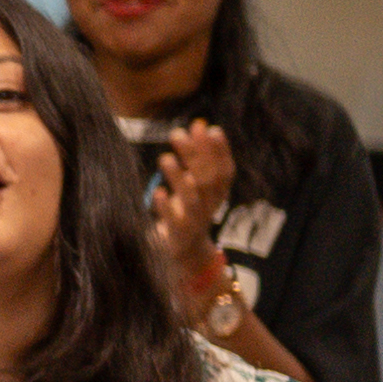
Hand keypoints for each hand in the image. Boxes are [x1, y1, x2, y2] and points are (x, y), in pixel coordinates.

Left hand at [148, 119, 238, 322]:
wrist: (182, 255)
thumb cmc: (186, 212)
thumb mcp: (194, 185)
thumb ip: (196, 159)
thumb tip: (196, 125)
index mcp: (216, 194)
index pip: (225, 170)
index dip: (221, 151)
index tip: (212, 128)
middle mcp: (209, 207)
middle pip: (207, 180)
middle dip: (196, 156)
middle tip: (178, 133)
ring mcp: (194, 223)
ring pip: (191, 200)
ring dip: (179, 178)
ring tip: (164, 158)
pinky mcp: (176, 238)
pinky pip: (172, 223)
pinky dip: (165, 208)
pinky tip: (157, 193)